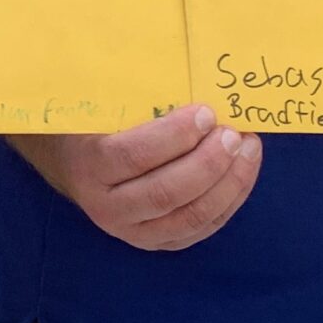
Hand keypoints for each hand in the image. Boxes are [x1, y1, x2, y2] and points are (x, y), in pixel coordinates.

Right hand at [14, 106, 262, 250]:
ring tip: (248, 149)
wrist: (74, 167)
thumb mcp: (101, 107)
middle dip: (208, 163)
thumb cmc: (96, 126)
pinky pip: (201, 228)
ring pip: (190, 216)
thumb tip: (188, 79)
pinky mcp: (158, 242)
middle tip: (234, 134)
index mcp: (89, 167)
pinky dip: (229, 200)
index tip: (206, 113)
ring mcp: (134, 232)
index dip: (174, 136)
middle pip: (166, 192)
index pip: (133, 156)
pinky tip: (243, 171)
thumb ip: (134, 97)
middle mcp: (108, 208)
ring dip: (228, 183)